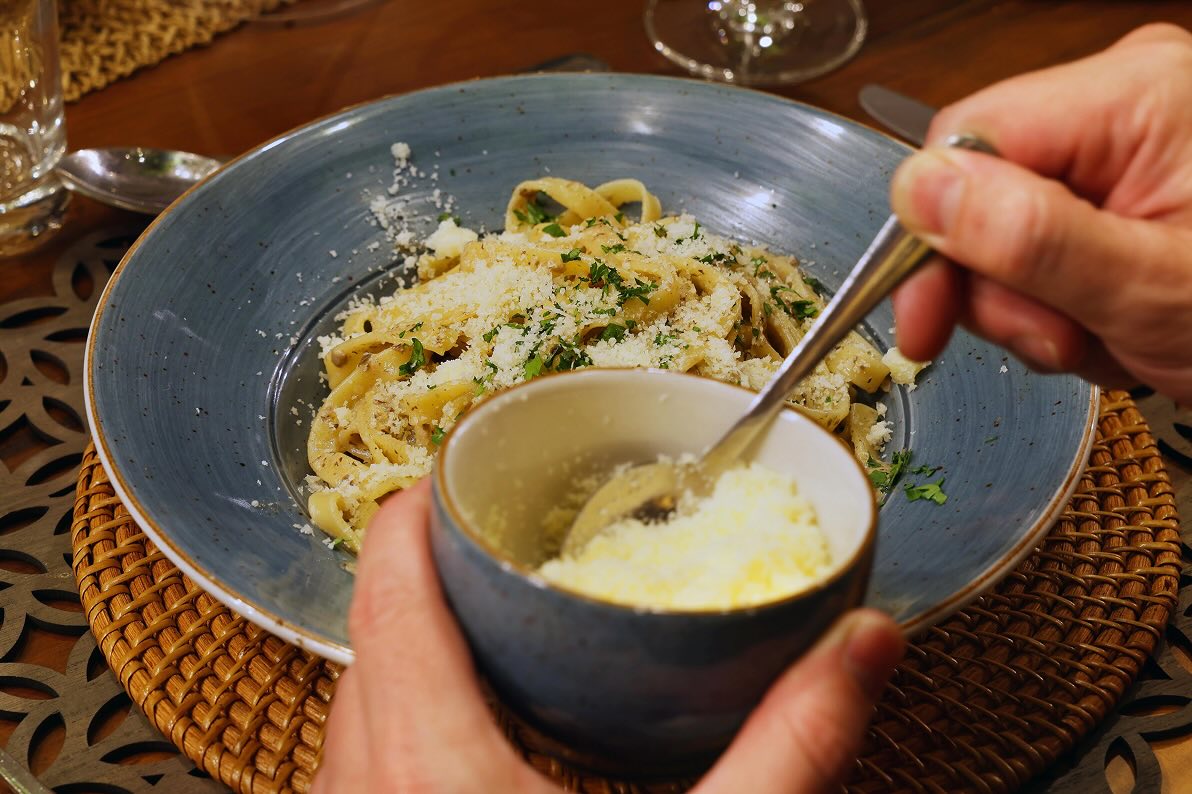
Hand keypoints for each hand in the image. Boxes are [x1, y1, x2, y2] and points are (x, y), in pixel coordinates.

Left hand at [313, 481, 904, 792]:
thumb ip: (792, 746)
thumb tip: (868, 645)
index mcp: (433, 769)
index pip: (389, 591)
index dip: (418, 508)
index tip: (463, 463)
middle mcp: (362, 789)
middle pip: (373, 631)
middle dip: (432, 565)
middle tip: (505, 526)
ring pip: (359, 694)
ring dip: (414, 635)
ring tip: (489, 602)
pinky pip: (361, 751)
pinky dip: (408, 701)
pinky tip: (472, 715)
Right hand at [890, 23, 1191, 401]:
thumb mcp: (1149, 289)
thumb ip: (1033, 239)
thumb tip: (923, 192)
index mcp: (1134, 96)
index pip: (967, 140)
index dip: (932, 235)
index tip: (924, 317)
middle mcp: (1125, 102)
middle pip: (982, 190)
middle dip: (1002, 285)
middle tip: (1054, 340)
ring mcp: (1126, 145)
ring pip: (1004, 229)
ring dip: (1036, 307)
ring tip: (1102, 338)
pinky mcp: (1124, 185)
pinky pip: (1042, 242)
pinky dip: (1064, 302)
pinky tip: (1111, 324)